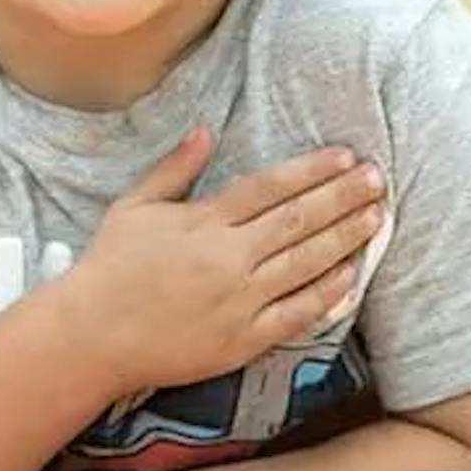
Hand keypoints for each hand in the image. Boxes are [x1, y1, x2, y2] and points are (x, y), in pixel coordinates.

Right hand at [64, 128, 387, 391]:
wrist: (92, 336)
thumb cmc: (109, 268)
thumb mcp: (133, 207)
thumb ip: (174, 169)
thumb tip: (205, 131)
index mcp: (204, 221)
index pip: (270, 187)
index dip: (312, 171)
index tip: (346, 157)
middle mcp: (228, 258)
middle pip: (299, 220)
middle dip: (343, 198)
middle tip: (378, 180)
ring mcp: (239, 300)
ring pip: (306, 263)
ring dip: (346, 238)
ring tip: (377, 218)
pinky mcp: (242, 340)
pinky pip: (295, 314)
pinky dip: (325, 295)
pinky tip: (351, 276)